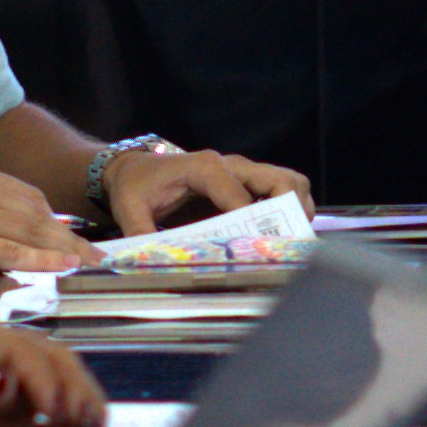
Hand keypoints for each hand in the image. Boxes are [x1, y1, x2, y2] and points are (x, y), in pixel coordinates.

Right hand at [0, 166, 95, 287]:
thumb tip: (12, 246)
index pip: (31, 198)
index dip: (59, 222)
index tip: (79, 240)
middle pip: (38, 214)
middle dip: (71, 238)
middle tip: (99, 257)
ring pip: (30, 231)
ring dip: (65, 250)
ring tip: (91, 266)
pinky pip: (10, 251)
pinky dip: (40, 260)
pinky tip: (63, 266)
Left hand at [98, 144, 300, 236]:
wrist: (135, 168)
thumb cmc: (135, 185)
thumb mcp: (129, 209)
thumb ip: (140, 233)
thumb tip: (151, 261)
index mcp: (205, 169)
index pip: (241, 198)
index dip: (251, 226)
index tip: (255, 253)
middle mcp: (230, 165)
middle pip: (280, 180)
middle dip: (290, 211)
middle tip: (289, 244)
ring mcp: (241, 171)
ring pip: (288, 180)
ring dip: (296, 207)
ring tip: (292, 238)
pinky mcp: (245, 181)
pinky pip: (279, 186)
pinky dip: (288, 206)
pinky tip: (280, 232)